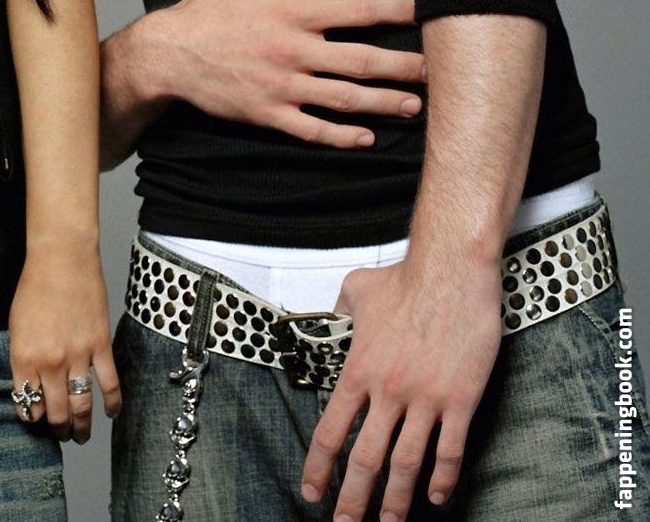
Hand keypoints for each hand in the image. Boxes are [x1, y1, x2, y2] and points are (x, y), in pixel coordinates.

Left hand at [8, 240, 121, 443]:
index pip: (28, 404)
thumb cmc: (35, 287)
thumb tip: (30, 384)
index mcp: (24, 358)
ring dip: (82, 426)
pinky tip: (111, 413)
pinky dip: (112, 404)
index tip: (37, 420)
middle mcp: (50, 362)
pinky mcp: (100, 345)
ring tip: (81, 435)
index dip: (32, 417)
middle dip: (57, 429)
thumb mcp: (16, 327)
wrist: (61, 258)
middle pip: (55, 412)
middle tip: (60, 434)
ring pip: (82, 406)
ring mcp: (77, 355)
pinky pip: (109, 384)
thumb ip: (23, 359)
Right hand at [142, 0, 424, 147]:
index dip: (397, 12)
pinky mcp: (268, 114)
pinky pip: (312, 130)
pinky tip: (367, 137)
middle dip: (404, 66)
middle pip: (362, 60)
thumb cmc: (206, 7)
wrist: (168, 55)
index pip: (358, 10)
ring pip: (344, 100)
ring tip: (416, 107)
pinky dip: (342, 137)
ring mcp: (282, 86)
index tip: (427, 12)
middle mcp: (293, 51)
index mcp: (292, 12)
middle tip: (439, 72)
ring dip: (384, 103)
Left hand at [301, 258, 500, 519]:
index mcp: (360, 369)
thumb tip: (333, 315)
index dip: (319, 466)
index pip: (332, 430)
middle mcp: (388, 391)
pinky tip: (435, 497)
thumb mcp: (357, 289)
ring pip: (406, 463)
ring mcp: (425, 399)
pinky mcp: (460, 400)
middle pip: (366, 458)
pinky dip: (442, 479)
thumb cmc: (406, 278)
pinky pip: (450, 450)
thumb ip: (341, 309)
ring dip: (395, 501)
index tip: (311, 491)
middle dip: (353, 498)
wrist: (451, 272)